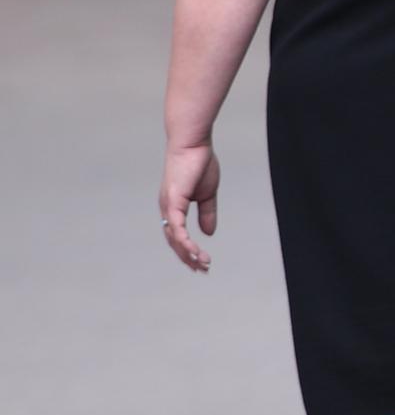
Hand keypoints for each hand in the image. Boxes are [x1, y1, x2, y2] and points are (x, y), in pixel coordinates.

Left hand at [159, 142, 220, 271]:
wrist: (193, 144)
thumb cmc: (199, 163)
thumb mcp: (207, 195)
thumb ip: (207, 214)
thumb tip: (208, 233)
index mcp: (174, 206)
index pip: (177, 234)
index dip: (188, 250)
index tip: (202, 263)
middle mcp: (167, 208)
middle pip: (173, 241)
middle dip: (188, 257)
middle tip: (203, 270)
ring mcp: (167, 205)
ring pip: (174, 238)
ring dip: (188, 254)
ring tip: (203, 264)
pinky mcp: (173, 202)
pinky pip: (177, 228)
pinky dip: (185, 242)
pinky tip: (195, 252)